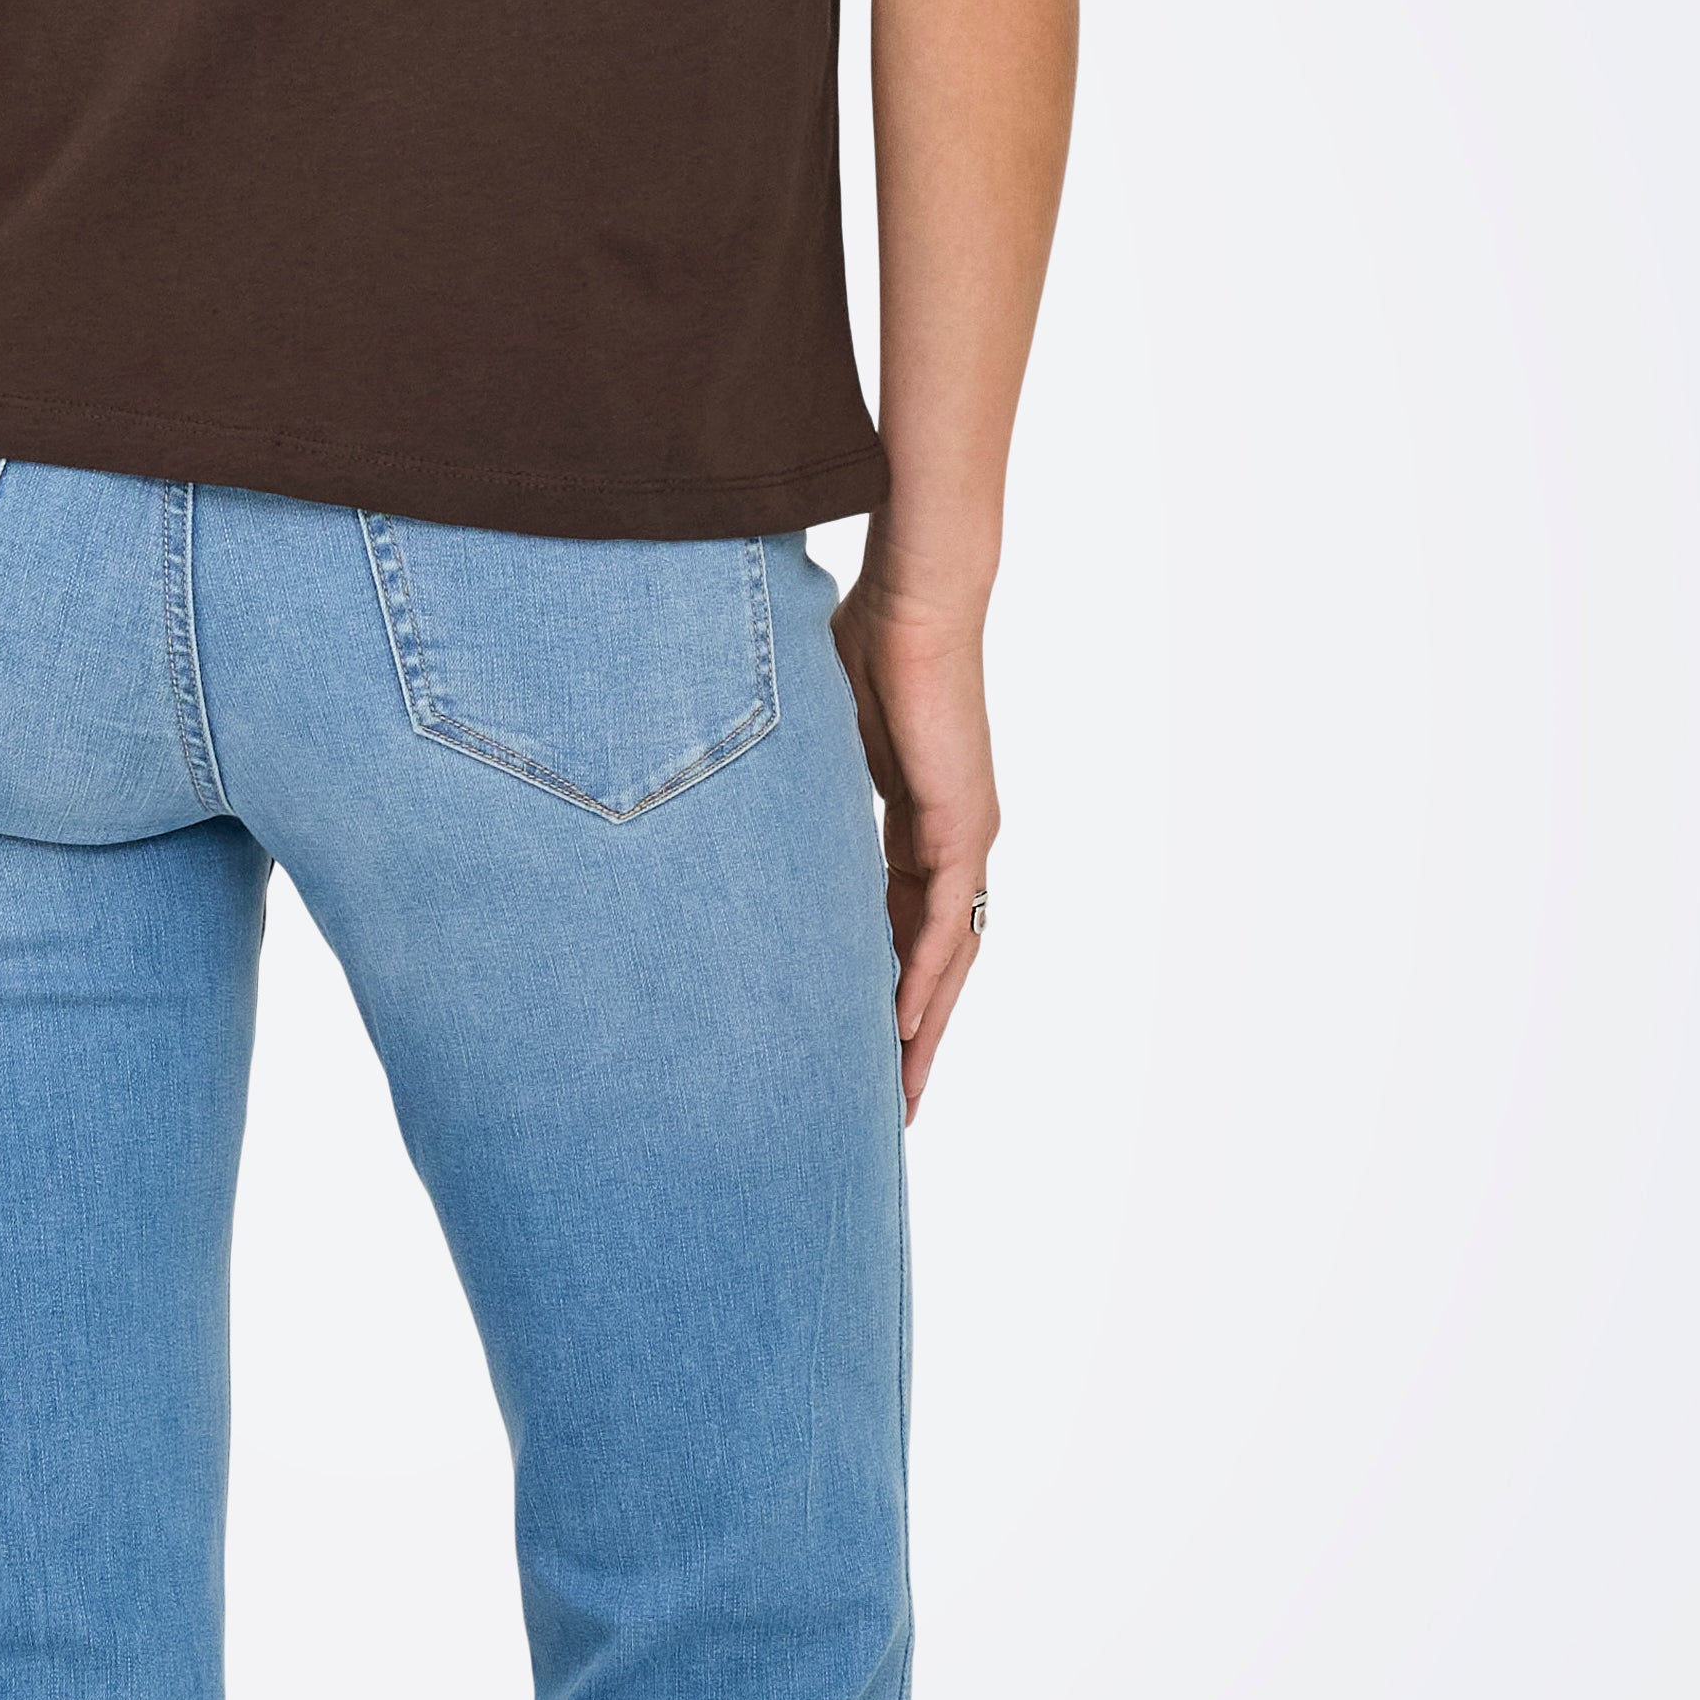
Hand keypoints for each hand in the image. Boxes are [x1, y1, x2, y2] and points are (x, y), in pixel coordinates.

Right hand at [829, 555, 995, 1116]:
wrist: (916, 596)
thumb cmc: (865, 640)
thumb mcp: (817, 741)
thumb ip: (797, 787)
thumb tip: (734, 801)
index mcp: (919, 827)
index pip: (900, 930)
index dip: (879, 991)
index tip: (853, 1047)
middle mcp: (951, 841)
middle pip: (932, 962)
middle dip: (908, 1035)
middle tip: (883, 1103)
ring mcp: (964, 836)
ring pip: (946, 956)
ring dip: (921, 1027)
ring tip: (894, 1091)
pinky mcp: (963, 824)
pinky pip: (944, 922)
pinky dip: (924, 979)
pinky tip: (901, 1027)